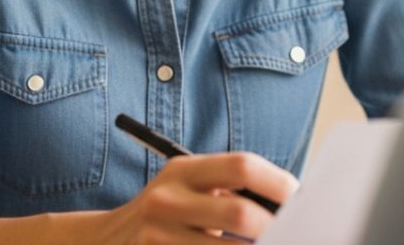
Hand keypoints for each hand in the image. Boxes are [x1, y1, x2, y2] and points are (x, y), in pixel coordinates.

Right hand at [102, 151, 298, 242]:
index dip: (278, 183)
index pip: (241, 165)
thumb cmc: (166, 216)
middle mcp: (167, 199)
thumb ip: (229, 192)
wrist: (103, 242)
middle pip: (240, 212)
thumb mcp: (188, 190)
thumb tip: (292, 206)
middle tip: (296, 233)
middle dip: (275, 229)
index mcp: (182, 170)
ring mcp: (157, 236)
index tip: (300, 200)